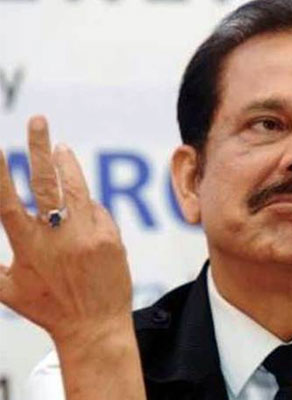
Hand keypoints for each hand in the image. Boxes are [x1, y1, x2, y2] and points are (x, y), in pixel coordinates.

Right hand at [0, 115, 132, 345]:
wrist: (94, 326)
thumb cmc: (48, 308)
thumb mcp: (7, 288)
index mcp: (27, 245)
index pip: (7, 201)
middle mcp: (56, 235)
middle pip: (45, 182)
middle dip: (39, 147)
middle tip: (38, 120)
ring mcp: (86, 234)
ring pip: (76, 188)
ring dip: (67, 165)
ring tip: (60, 148)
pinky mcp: (110, 236)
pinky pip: (96, 210)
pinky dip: (87, 204)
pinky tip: (81, 204)